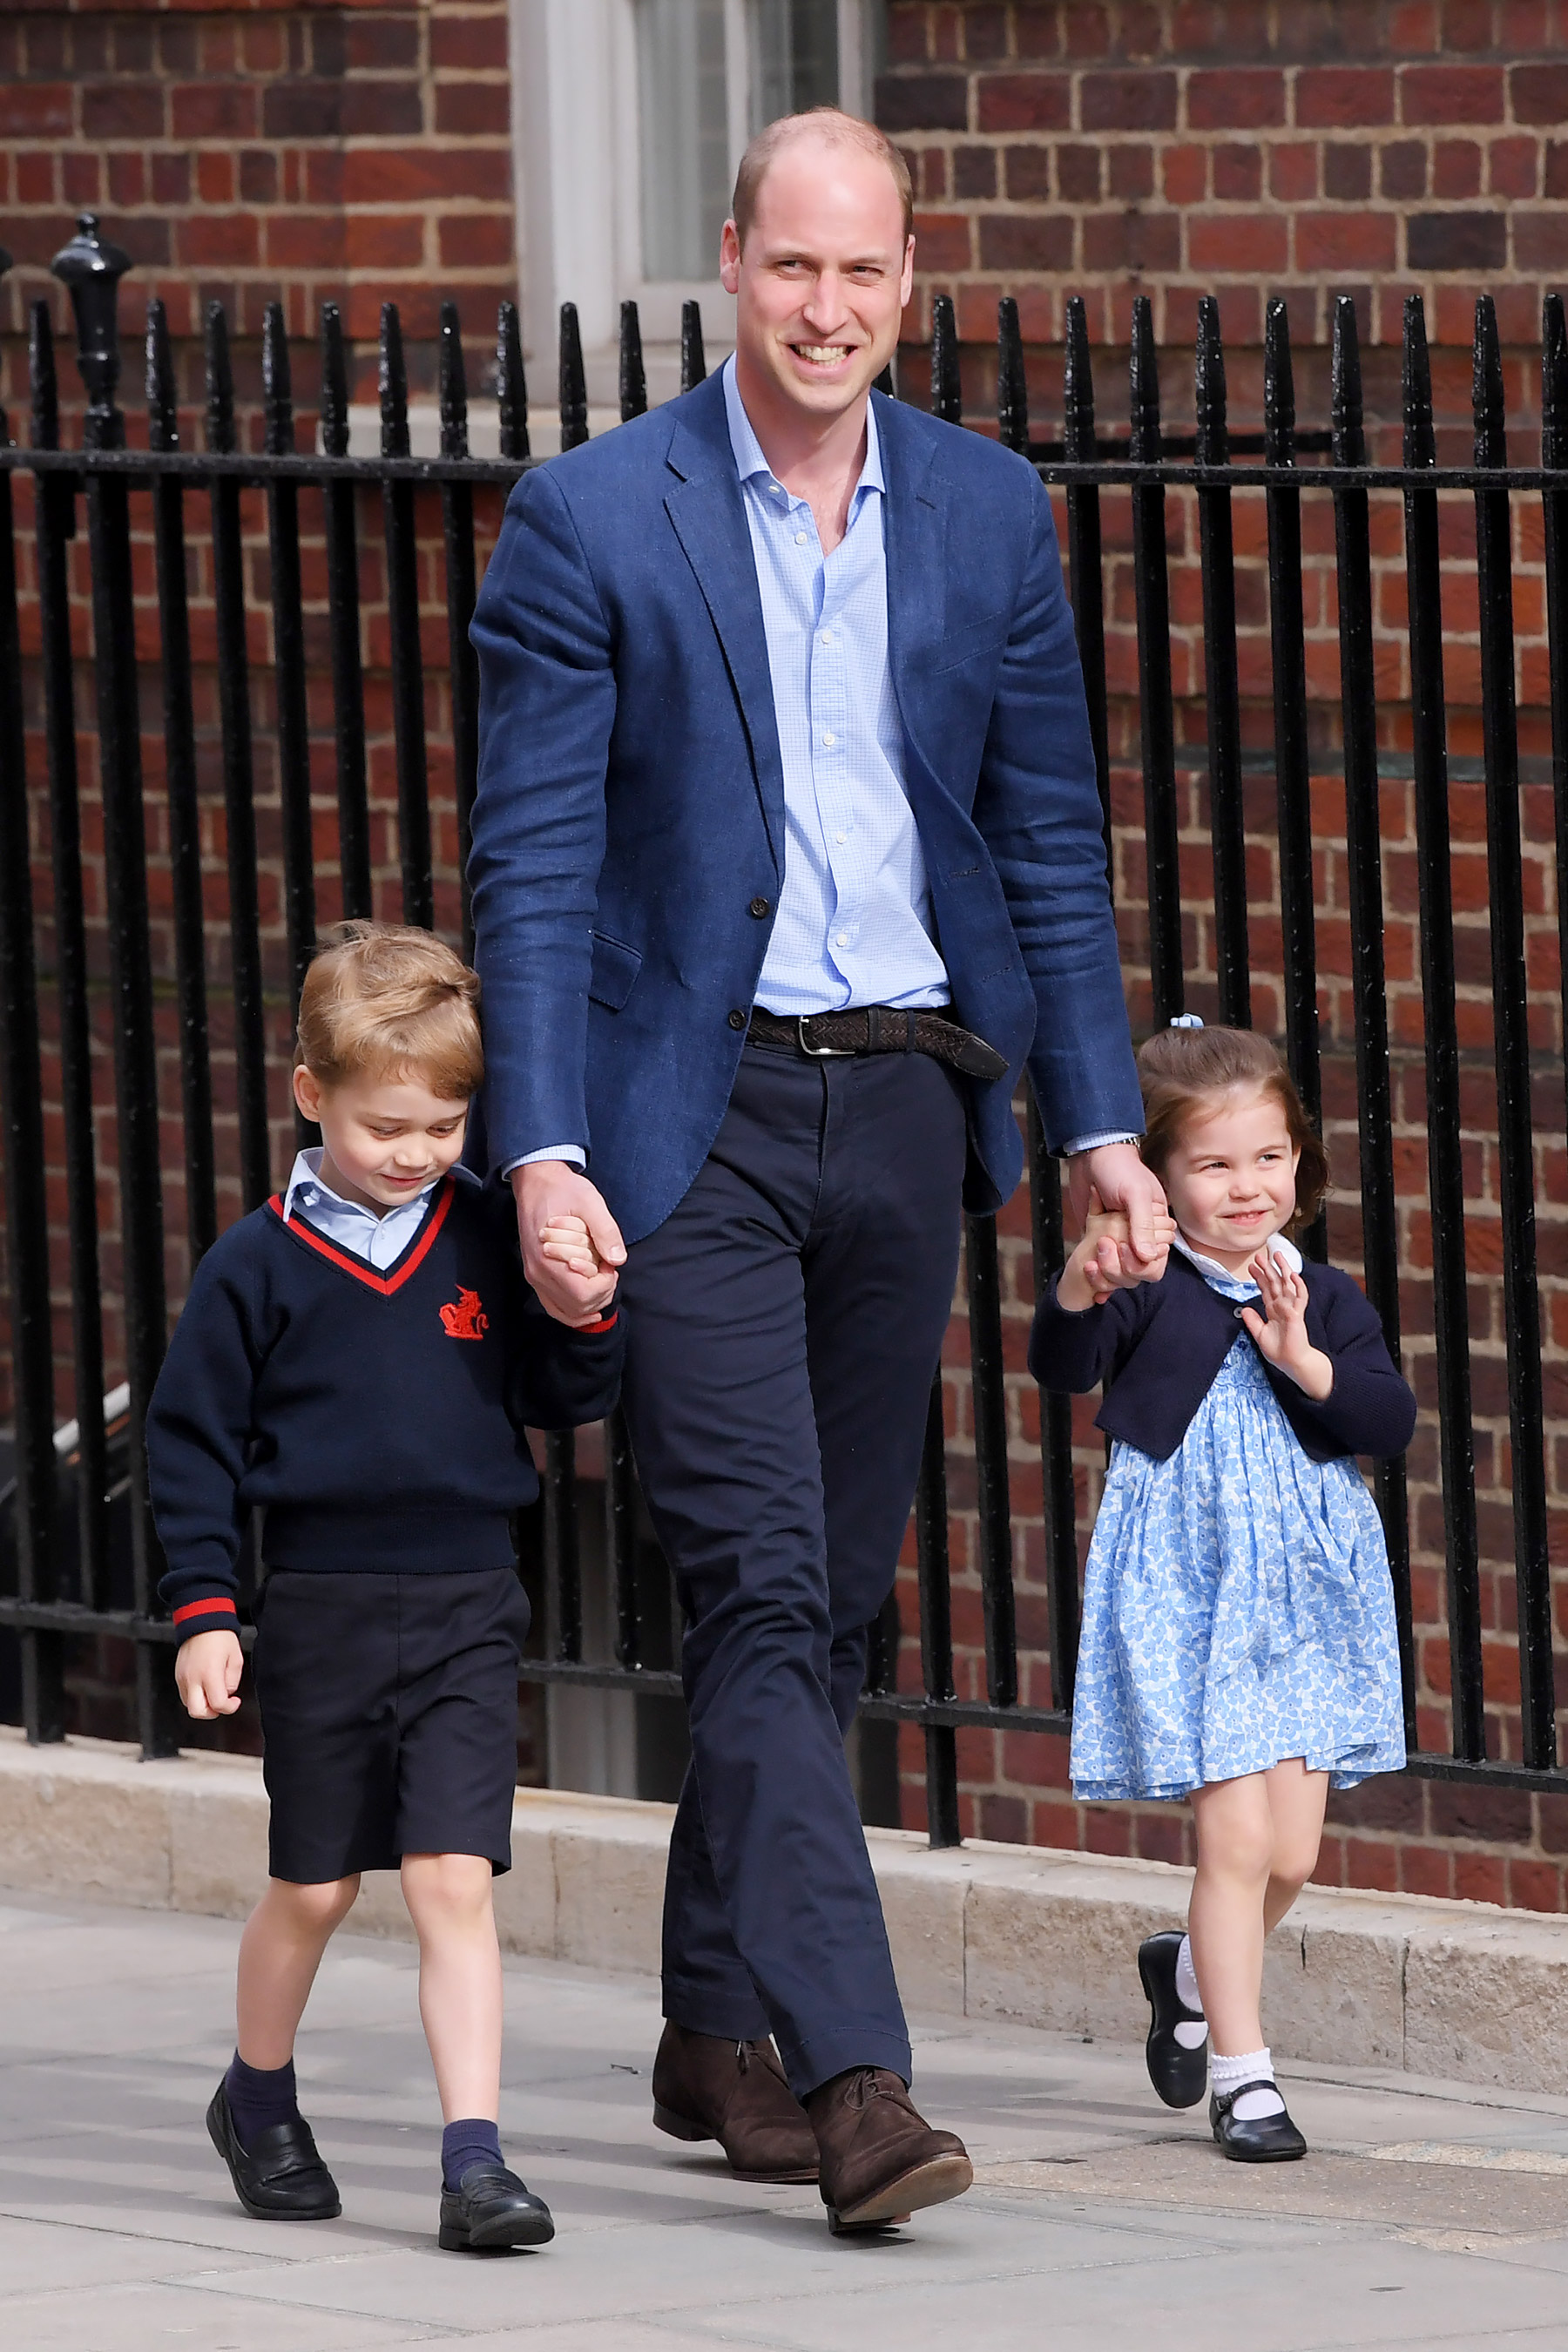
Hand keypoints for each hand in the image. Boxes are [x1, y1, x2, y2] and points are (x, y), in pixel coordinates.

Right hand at [175, 1629, 243, 1719]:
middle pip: (197, 1712)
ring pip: (189, 1705)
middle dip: (211, 1713)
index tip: (235, 1702)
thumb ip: (232, 1681)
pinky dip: (195, 1696)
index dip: (229, 1708)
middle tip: (221, 1704)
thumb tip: (226, 1693)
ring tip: (213, 1692)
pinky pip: (184, 1694)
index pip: (217, 1704)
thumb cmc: (220, 1636)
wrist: (201, 1621)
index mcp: (209, 1673)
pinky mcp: (177, 1675)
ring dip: (202, 1704)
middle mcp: (193, 1678)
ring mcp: (182, 1677)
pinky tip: (204, 1686)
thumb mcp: (236, 1659)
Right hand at [512, 1162, 624, 1326]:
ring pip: (567, 1312)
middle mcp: (538, 1273)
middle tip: (608, 1268)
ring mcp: (534, 1277)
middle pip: (578, 1307)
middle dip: (601, 1293)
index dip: (604, 1285)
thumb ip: (606, 1231)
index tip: (609, 1264)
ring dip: (591, 1302)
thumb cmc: (563, 1190)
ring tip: (601, 1280)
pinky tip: (590, 1304)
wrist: (536, 1181)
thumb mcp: (590, 1202)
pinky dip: (575, 1310)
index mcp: (548, 1258)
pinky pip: (555, 1307)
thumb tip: (617, 1260)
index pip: (583, 1294)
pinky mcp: (536, 1276)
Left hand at [1067, 1143, 1167, 1280]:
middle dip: (1120, 1267)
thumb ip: (1143, 1225)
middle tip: (1104, 1244)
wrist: (1091, 1155)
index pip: (1156, 1260)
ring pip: (1118, 1270)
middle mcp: (1139, 1235)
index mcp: (1157, 1225)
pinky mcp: (1099, 1238)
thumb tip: (1148, 1257)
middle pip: (1136, 1270)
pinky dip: (1095, 1268)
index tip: (1124, 1249)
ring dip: (1106, 1268)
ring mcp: (1119, 1238)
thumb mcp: (1135, 1193)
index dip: (1140, 1264)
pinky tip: (1088, 1266)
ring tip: (1094, 1252)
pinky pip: (1101, 1262)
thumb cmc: (1119, 1168)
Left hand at [1240, 1248, 1333, 1400]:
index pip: (1266, 1289)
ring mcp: (1291, 1308)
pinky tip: (1293, 1275)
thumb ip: (1253, 1321)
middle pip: (1275, 1283)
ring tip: (1277, 1256)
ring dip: (1283, 1270)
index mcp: (1273, 1310)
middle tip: (1260, 1255)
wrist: (1292, 1362)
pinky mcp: (1298, 1314)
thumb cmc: (1279, 1350)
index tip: (1251, 1267)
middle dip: (1268, 1269)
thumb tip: (1244, 1309)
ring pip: (1288, 1285)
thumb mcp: (1260, 1334)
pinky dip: (1298, 1285)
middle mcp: (1282, 1306)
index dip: (1259, 1277)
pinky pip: (1300, 1297)